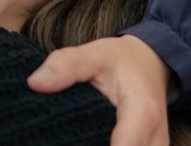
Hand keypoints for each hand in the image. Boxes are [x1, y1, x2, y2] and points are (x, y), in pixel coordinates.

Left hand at [28, 35, 170, 145]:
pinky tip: (85, 143)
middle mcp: (155, 139)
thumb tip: (35, 83)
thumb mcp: (95, 54)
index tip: (72, 142)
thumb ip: (67, 65)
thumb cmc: (122, 61)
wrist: (151, 65)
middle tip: (64, 138)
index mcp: (142, 111)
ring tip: (73, 139)